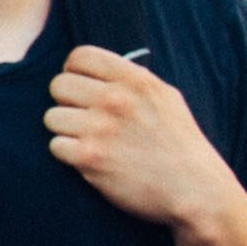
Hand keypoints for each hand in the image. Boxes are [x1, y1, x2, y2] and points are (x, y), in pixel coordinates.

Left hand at [46, 43, 243, 245]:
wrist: (194, 189)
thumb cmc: (180, 145)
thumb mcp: (165, 99)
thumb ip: (133, 81)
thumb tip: (101, 71)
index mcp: (135, 80)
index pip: (80, 56)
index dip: (74, 72)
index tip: (82, 88)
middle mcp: (115, 99)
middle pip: (59, 85)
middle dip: (67, 102)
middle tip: (84, 118)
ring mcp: (101, 128)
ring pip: (52, 117)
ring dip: (65, 130)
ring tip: (88, 140)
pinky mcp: (90, 157)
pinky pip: (55, 145)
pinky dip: (67, 154)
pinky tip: (88, 158)